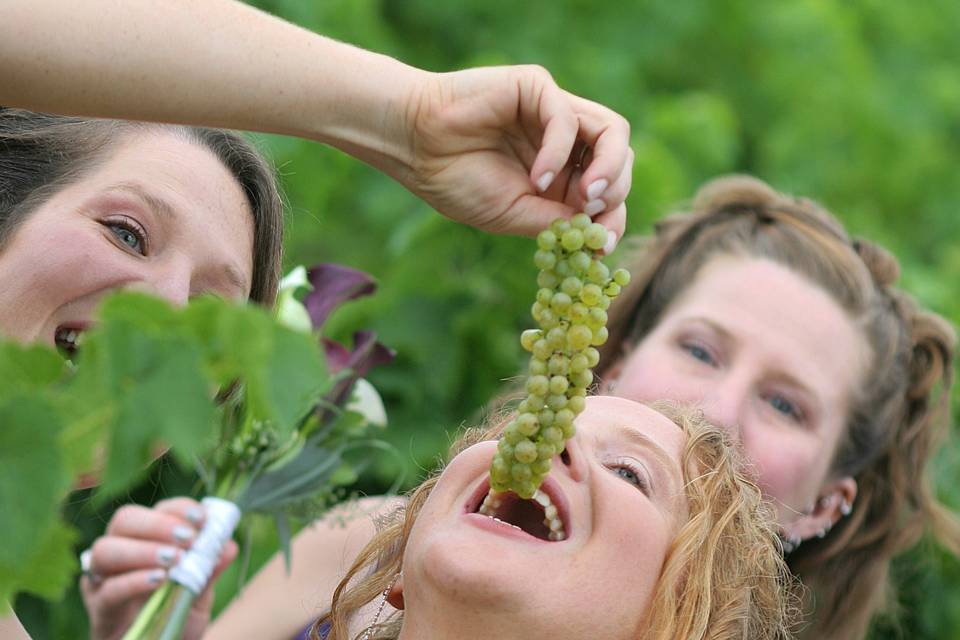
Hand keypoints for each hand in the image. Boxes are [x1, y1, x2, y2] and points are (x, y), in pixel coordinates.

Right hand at [81, 498, 237, 639]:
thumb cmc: (176, 618)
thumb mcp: (199, 594)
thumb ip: (209, 570)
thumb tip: (229, 545)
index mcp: (149, 539)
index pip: (159, 509)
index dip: (180, 509)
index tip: (203, 520)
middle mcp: (122, 551)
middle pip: (125, 519)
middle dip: (158, 524)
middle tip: (187, 539)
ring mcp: (104, 578)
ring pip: (106, 549)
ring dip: (143, 550)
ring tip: (173, 560)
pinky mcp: (99, 607)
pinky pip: (108, 589)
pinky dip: (134, 580)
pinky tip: (158, 581)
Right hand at [401, 65, 632, 249]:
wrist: (413, 148)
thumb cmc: (455, 180)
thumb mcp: (513, 215)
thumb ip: (556, 222)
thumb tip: (600, 236)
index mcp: (562, 173)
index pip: (611, 189)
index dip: (615, 216)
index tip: (604, 244)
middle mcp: (566, 141)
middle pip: (621, 159)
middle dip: (616, 193)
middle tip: (591, 213)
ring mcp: (554, 112)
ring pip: (613, 131)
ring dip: (609, 168)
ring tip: (587, 196)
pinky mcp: (537, 88)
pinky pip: (568, 119)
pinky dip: (559, 152)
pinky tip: (536, 177)